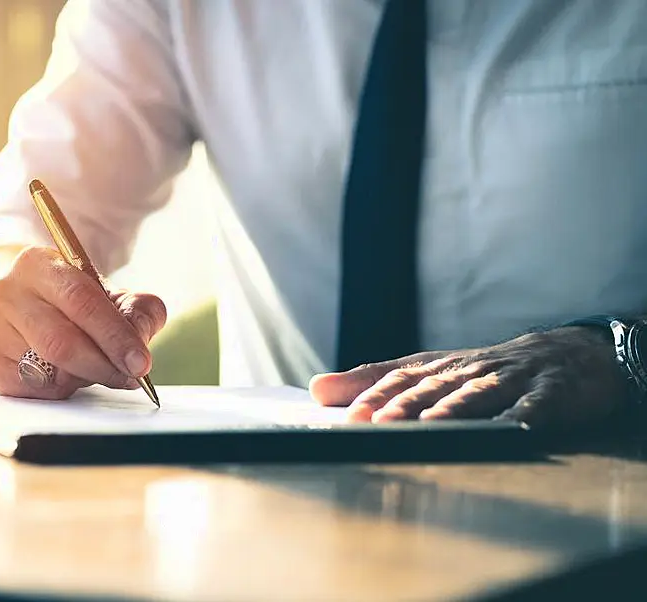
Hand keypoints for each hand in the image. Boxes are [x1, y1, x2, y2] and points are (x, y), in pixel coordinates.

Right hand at [0, 246, 165, 398]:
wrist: (25, 304)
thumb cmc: (72, 301)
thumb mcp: (109, 294)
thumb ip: (137, 310)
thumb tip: (140, 338)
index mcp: (37, 264)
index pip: (81, 301)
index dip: (115, 335)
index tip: (140, 362)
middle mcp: (5, 292)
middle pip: (61, 342)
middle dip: (103, 365)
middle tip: (129, 377)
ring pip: (47, 370)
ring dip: (82, 378)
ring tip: (95, 368)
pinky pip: (32, 390)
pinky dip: (58, 389)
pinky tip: (65, 374)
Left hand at [309, 327, 629, 429]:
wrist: (566, 354)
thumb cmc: (485, 371)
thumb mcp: (430, 372)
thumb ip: (373, 381)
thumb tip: (315, 389)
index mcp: (438, 368)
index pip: (399, 379)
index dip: (374, 396)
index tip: (347, 416)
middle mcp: (469, 370)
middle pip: (432, 388)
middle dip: (403, 406)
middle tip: (377, 424)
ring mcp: (510, 380)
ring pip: (478, 394)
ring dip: (454, 409)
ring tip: (432, 424)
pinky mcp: (550, 393)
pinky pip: (537, 405)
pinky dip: (525, 417)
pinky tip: (515, 429)